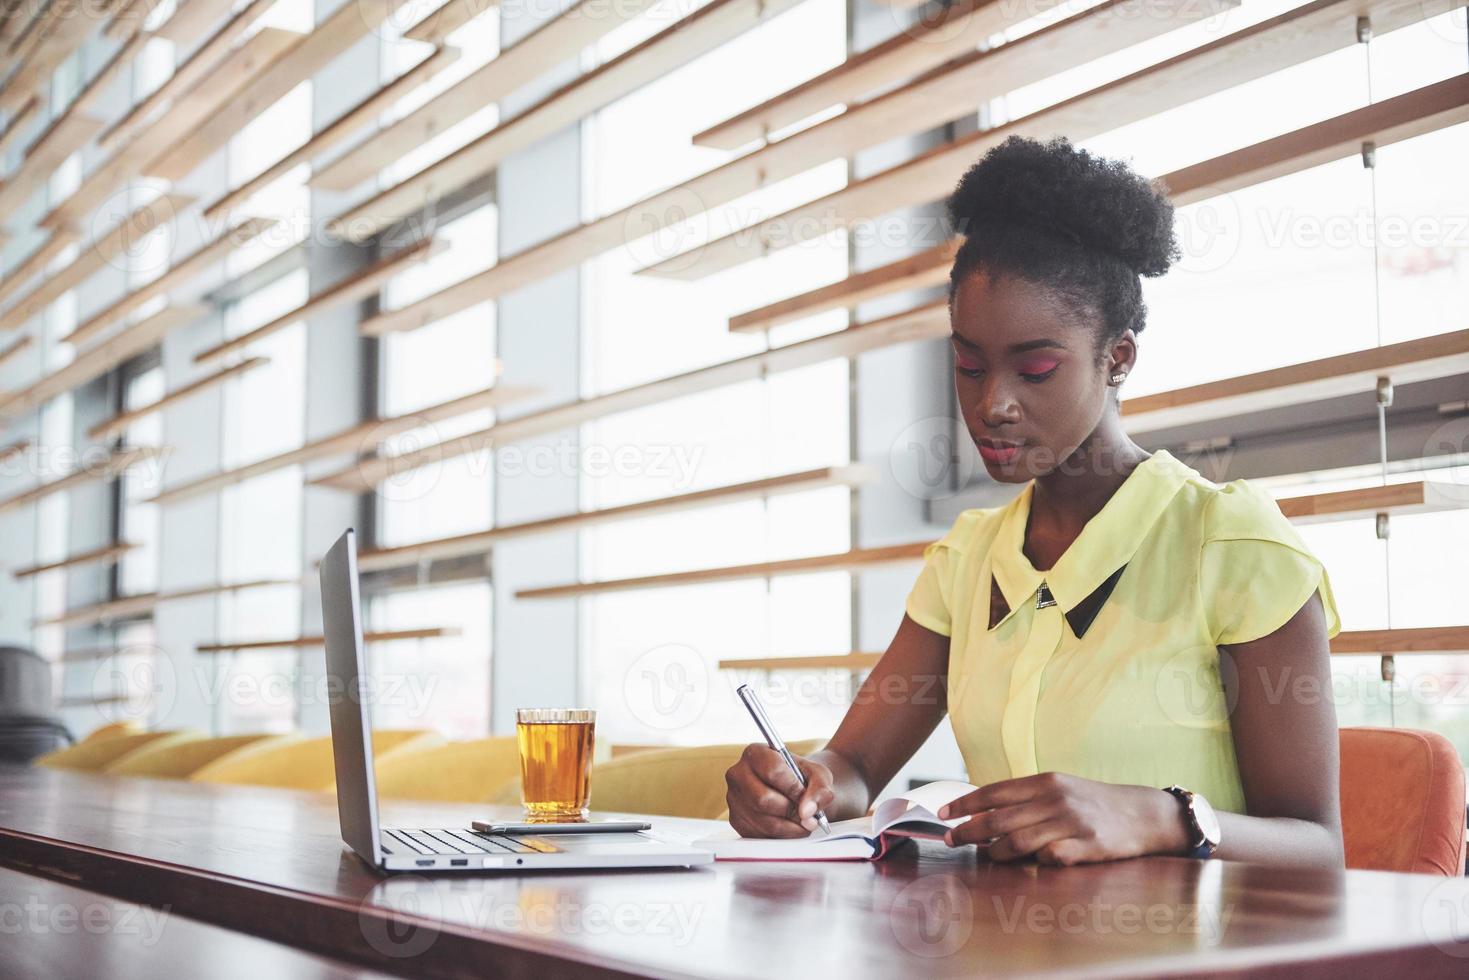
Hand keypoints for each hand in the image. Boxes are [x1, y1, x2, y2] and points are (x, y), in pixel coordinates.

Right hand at [725, 745, 834, 837]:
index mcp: (755, 753)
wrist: (793, 789)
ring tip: (803, 822)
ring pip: (764, 822)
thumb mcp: (818, 775)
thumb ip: (819, 789)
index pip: (773, 772)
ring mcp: (734, 799)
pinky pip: (760, 835)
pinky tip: (789, 826)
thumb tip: (808, 811)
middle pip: (764, 799)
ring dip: (790, 827)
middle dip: (791, 810)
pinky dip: (781, 836)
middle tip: (806, 813)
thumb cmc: (802, 778)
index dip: (793, 788)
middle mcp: (738, 774)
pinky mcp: (736, 821)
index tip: (805, 795)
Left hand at [938, 772, 1189, 865]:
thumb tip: (984, 811)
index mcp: (1045, 782)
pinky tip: (1026, 864)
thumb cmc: (1094, 803)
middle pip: (999, 818)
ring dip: (994, 851)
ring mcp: (1071, 823)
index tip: (944, 814)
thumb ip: (1027, 798)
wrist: (1143, 815)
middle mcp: (1055, 799)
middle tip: (951, 840)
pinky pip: (1047, 858)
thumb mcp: (1060, 789)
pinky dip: (1032, 862)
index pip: (995, 791)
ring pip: (1017, 841)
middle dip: (968, 831)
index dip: (965, 804)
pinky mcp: (1086, 847)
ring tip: (985, 855)